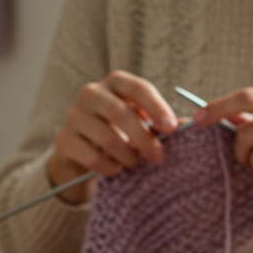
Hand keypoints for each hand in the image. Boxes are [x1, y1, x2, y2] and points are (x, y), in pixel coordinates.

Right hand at [48, 71, 179, 203]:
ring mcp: (74, 115)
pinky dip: (110, 167)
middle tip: (158, 157)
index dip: (156, 107)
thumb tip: (187, 126)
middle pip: (119, 113)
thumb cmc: (119, 129)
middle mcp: (91, 93)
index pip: (138, 88)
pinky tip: (116, 169)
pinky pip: (92, 157)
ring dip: (127, 156)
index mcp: (115, 82)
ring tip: (135, 164)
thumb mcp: (140, 121)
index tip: (171, 128)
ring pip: (106, 137)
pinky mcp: (64, 139)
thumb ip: (161, 123)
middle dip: (143, 138)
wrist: (81, 147)